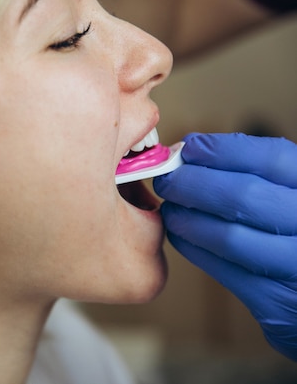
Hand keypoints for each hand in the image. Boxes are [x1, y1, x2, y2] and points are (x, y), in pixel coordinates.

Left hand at [153, 132, 296, 360]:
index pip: (271, 158)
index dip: (222, 151)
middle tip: (167, 180)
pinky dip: (194, 248)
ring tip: (170, 209)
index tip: (190, 148)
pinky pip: (223, 271)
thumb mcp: (293, 196)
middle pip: (243, 196)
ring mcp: (296, 267)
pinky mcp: (275, 303)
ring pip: (229, 236)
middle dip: (192, 184)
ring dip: (187, 218)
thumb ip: (261, 175)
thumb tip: (195, 150)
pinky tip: (180, 235)